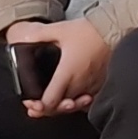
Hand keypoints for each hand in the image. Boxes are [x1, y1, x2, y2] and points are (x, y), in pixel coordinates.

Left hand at [4, 13, 119, 118]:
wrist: (114, 30)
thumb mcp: (59, 30)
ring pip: (75, 107)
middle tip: (38, 103)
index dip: (39, 107)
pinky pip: (89, 103)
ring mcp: (93, 87)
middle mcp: (80, 84)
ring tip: (55, 101)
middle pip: (61, 108)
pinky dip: (79, 103)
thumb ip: (39, 35)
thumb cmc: (89, 31)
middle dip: (48, 108)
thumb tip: (23, 38)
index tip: (32, 102)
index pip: (51, 102)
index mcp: (67, 73)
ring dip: (64, 107)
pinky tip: (72, 98)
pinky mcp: (102, 86)